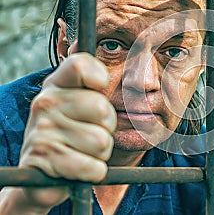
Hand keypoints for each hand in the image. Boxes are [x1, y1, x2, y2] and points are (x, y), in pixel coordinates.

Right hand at [12, 53, 116, 211]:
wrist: (45, 178)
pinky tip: (79, 167)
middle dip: (108, 127)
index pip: (80, 65)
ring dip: (101, 153)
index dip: (98, 75)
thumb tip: (141, 75)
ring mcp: (42, 131)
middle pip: (102, 109)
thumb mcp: (84, 106)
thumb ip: (102, 89)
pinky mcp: (44, 160)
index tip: (102, 87)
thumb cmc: (75, 135)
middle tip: (92, 132)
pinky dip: (93, 172)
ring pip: (101, 141)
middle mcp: (46, 103)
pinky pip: (93, 167)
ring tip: (84, 151)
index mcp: (57, 85)